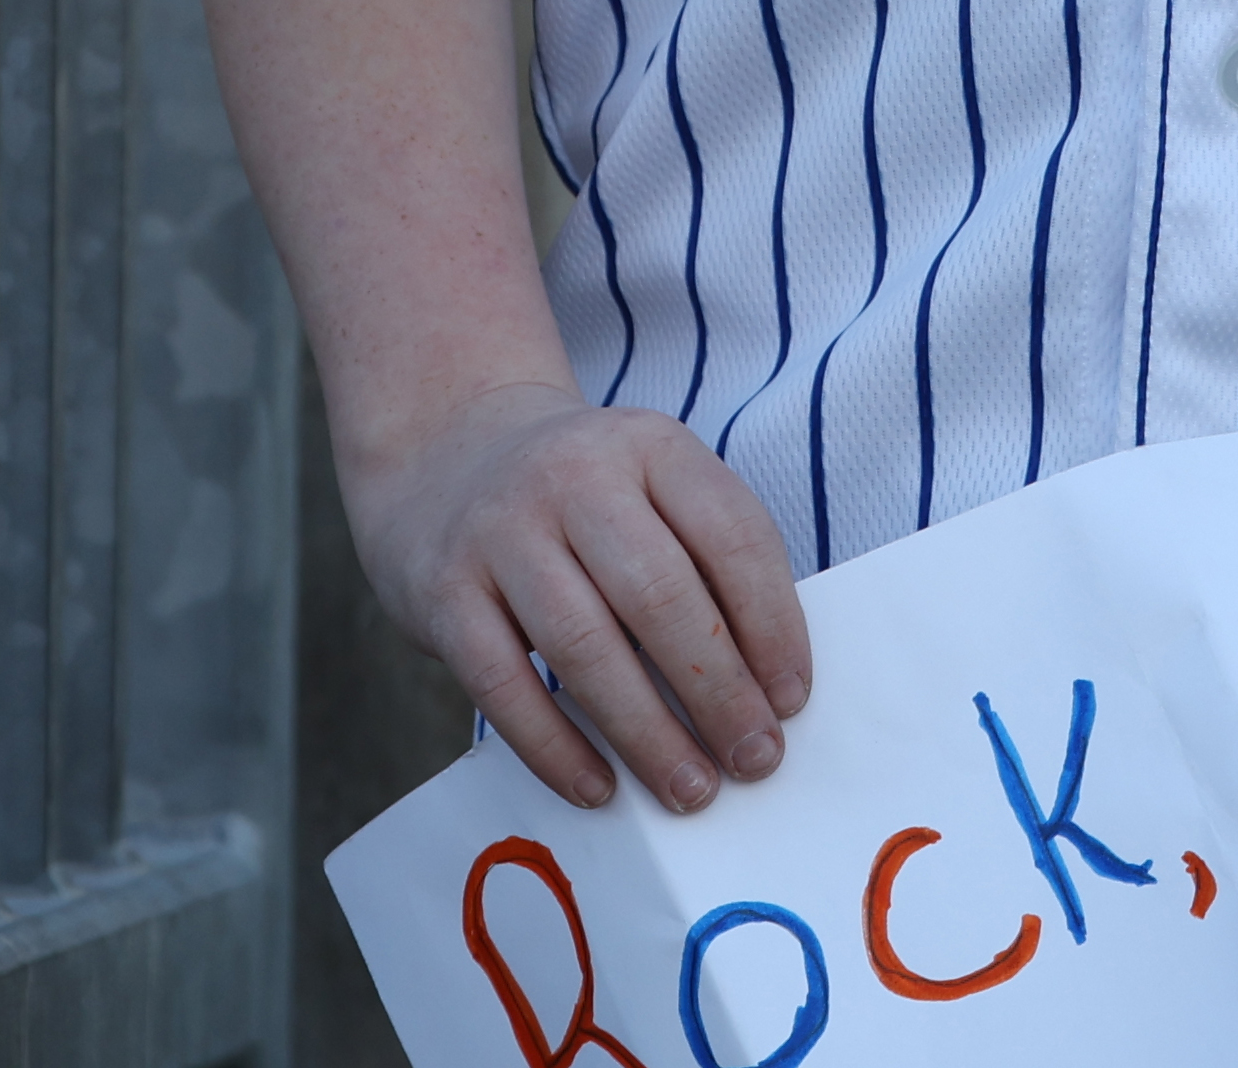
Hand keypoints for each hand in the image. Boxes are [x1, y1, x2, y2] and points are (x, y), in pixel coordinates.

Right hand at [344, 379, 813, 811]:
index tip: (793, 701)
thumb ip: (705, 560)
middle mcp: (576, 478)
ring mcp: (502, 532)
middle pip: (661, 595)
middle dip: (718, 691)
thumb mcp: (650, 486)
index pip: (732, 536)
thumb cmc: (581, 497)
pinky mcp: (444, 592)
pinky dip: (555, 747)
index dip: (773, 625)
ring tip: (690, 789)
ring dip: (647, 732)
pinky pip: (503, 685)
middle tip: (755, 760)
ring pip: (584, 646)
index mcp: (652, 448)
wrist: (445, 453)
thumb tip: (766, 686)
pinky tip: (598, 787)